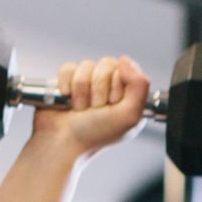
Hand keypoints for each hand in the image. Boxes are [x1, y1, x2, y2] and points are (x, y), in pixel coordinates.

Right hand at [31, 55, 150, 157]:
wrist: (62, 142)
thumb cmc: (95, 135)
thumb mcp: (129, 116)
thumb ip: (139, 86)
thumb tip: (125, 60)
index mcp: (128, 96)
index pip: (126, 70)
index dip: (116, 87)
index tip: (111, 106)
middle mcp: (110, 88)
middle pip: (107, 64)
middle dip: (98, 89)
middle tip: (94, 110)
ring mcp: (88, 84)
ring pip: (86, 66)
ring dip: (81, 90)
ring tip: (80, 109)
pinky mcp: (68, 81)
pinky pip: (68, 68)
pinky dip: (66, 85)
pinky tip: (67, 101)